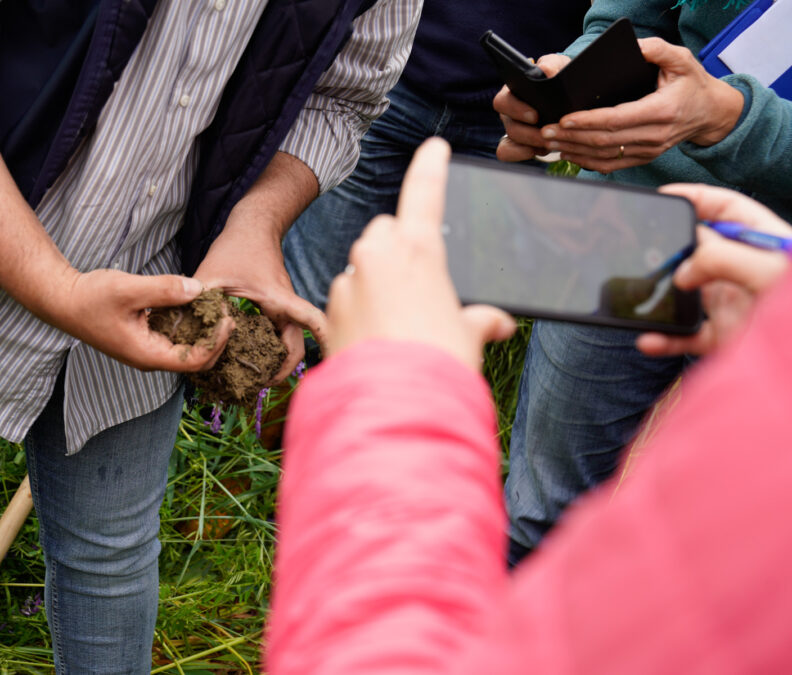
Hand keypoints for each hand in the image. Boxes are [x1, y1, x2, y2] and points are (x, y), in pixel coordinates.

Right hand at [59, 269, 233, 370]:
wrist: (63, 300)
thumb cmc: (91, 297)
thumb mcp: (130, 289)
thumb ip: (165, 290)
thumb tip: (198, 290)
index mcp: (148, 355)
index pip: (196, 360)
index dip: (217, 342)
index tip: (228, 317)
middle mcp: (149, 358)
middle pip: (196, 359)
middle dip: (216, 338)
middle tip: (228, 311)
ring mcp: (146, 349)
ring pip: (186, 347)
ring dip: (204, 330)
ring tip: (216, 306)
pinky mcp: (144, 337)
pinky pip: (174, 336)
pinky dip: (188, 323)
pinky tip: (195, 303)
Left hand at [194, 217, 325, 384]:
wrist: (253, 226)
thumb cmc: (237, 246)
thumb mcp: (211, 273)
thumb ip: (198, 300)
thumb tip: (184, 328)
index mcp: (278, 299)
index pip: (312, 322)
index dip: (324, 343)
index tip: (331, 363)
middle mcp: (285, 306)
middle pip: (296, 346)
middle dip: (284, 370)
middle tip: (261, 384)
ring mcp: (282, 308)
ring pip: (288, 342)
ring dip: (276, 361)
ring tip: (252, 376)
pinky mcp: (275, 307)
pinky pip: (278, 334)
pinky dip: (268, 348)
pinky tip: (249, 356)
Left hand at [326, 138, 515, 369]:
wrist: (393, 406)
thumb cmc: (438, 364)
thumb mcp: (468, 337)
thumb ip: (477, 320)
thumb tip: (494, 323)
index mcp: (418, 251)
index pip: (424, 196)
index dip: (430, 170)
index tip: (434, 147)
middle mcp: (377, 257)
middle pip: (384, 234)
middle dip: (396, 250)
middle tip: (418, 287)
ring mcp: (348, 283)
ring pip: (362, 270)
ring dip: (377, 287)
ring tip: (399, 330)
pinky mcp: (328, 312)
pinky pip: (346, 302)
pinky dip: (359, 316)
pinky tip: (375, 345)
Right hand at [493, 53, 571, 161]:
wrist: (569, 94)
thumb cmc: (558, 78)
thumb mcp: (559, 67)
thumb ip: (552, 65)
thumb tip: (545, 70)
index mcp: (512, 92)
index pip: (503, 101)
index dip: (516, 110)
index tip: (535, 116)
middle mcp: (509, 111)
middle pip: (509, 126)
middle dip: (529, 133)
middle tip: (547, 135)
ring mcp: (512, 128)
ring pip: (510, 141)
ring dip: (531, 144)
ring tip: (549, 143)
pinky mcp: (517, 143)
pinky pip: (508, 152)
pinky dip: (522, 154)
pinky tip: (541, 150)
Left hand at [537, 38, 743, 172]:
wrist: (711, 113)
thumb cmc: (693, 84)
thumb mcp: (682, 60)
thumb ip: (658, 50)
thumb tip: (634, 46)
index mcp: (661, 111)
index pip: (617, 120)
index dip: (588, 121)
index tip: (564, 119)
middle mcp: (654, 135)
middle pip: (605, 141)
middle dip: (571, 137)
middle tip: (546, 131)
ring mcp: (648, 150)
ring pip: (604, 155)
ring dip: (574, 150)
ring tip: (549, 142)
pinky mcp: (643, 158)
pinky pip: (610, 165)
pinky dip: (586, 161)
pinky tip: (568, 154)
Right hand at [636, 184, 789, 356]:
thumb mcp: (768, 268)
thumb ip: (721, 259)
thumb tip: (681, 274)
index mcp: (763, 242)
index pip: (727, 209)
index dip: (696, 198)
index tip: (664, 197)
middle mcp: (744, 268)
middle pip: (697, 248)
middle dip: (668, 247)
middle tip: (643, 250)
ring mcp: (733, 301)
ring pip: (686, 293)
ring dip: (660, 295)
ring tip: (639, 296)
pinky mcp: (725, 335)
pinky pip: (686, 334)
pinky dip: (664, 338)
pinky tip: (649, 339)